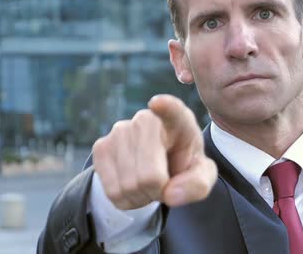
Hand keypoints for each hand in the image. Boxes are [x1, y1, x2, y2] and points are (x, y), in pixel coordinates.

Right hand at [92, 94, 217, 209]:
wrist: (157, 166)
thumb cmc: (183, 165)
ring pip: (129, 186)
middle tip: (164, 185)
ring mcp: (120, 130)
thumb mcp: (201, 175)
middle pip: (149, 176)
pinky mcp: (101, 146)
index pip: (173, 111)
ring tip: (150, 184)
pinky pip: (112, 190)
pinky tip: (134, 187)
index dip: (166, 107)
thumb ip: (198, 185)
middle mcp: (147, 120)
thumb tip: (170, 194)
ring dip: (142, 196)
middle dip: (158, 191)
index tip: (158, 104)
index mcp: (179, 121)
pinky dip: (126, 199)